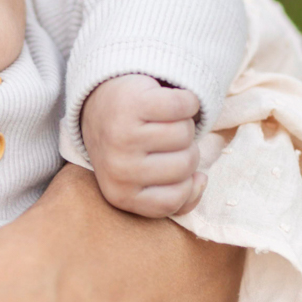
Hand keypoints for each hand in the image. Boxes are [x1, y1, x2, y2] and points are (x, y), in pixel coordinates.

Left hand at [81, 74, 205, 217]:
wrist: (101, 106)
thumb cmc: (132, 148)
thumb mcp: (146, 182)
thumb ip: (177, 197)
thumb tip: (200, 181)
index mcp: (120, 194)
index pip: (175, 200)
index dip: (186, 183)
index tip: (172, 166)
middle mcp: (117, 169)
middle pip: (186, 164)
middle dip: (185, 149)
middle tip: (164, 139)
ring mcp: (121, 136)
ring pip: (186, 134)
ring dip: (183, 123)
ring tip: (161, 121)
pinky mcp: (131, 104)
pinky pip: (183, 105)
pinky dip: (186, 101)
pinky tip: (166, 101)